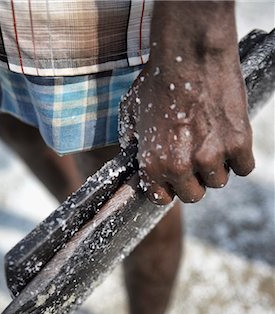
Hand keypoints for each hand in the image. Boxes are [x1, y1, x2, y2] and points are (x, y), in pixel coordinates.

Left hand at [119, 1, 253, 204]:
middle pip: (193, 195)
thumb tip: (134, 151)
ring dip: (217, 166)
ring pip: (218, 181)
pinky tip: (231, 139)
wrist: (190, 53)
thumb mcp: (131, 112)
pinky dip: (240, 157)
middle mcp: (179, 167)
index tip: (176, 177)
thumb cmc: (158, 79)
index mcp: (152, 164)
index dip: (169, 187)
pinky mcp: (237, 144)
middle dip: (194, 180)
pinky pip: (244, 167)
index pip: (162, 198)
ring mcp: (210, 157)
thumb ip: (132, 139)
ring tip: (212, 141)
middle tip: (196, 158)